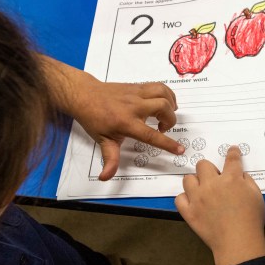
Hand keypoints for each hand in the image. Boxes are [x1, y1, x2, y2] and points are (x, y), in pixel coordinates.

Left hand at [41, 57, 184, 180]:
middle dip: (170, 120)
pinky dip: (167, 94)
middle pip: (163, 108)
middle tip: (163, 128)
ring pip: (163, 93)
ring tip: (167, 114)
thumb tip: (106, 177)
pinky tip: (165, 103)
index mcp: (126, 123)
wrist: (85, 95)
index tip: (180, 150)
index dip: (167, 143)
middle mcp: (134, 106)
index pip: (151, 135)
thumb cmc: (94, 119)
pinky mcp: (137, 86)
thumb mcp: (102, 141)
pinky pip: (158, 86)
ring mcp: (136, 94)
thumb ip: (109, 159)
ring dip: (171, 104)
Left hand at [175, 146, 264, 264]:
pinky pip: (179, 198)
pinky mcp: (189, 212)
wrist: (238, 243)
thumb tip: (238, 175)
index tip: (232, 150)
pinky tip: (193, 202)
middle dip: (209, 169)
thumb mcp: (256, 195)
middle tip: (215, 179)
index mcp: (231, 179)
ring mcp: (198, 198)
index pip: (231, 159)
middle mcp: (212, 184)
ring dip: (195, 182)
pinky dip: (185, 199)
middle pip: (202, 165)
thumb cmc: (251, 220)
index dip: (232, 152)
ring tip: (202, 191)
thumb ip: (247, 181)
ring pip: (188, 179)